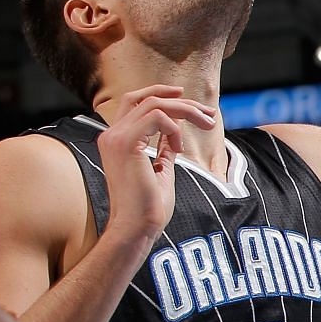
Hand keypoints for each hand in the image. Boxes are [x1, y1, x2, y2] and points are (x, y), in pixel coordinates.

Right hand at [96, 85, 218, 242]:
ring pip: (154, 104)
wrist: (136, 227)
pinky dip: (175, 128)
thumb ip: (164, 152)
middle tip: (208, 112)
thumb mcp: (161, 171)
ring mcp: (115, 137)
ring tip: (207, 125)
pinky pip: (157, 118)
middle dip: (180, 100)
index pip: (135, 103)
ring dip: (186, 111)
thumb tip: (174, 139)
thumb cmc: (148, 207)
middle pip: (144, 98)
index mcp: (117, 140)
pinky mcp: (125, 144)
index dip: (160, 94)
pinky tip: (179, 148)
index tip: (187, 98)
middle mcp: (111, 134)